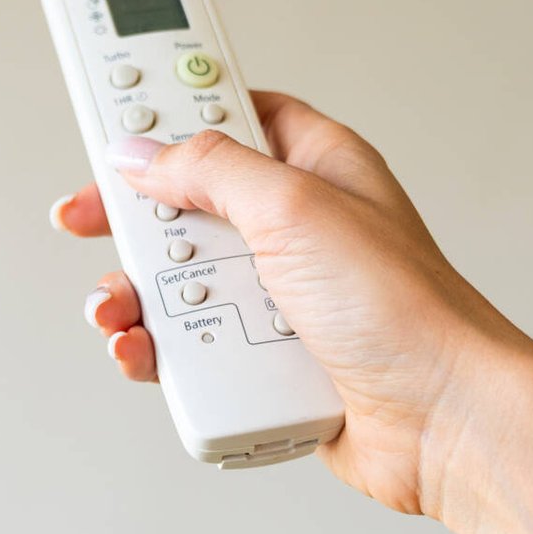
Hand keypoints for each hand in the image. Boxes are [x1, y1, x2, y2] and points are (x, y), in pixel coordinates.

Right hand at [50, 92, 528, 517]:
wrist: (440, 419)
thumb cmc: (404, 309)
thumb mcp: (293, 207)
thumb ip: (208, 169)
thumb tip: (142, 154)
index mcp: (313, 168)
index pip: (230, 115)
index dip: (172, 114)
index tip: (114, 117)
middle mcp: (294, 229)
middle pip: (185, 204)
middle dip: (133, 219)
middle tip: (92, 221)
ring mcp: (278, 297)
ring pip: (177, 280)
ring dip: (134, 293)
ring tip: (118, 307)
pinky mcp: (264, 360)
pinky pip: (190, 346)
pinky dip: (157, 349)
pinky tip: (143, 351)